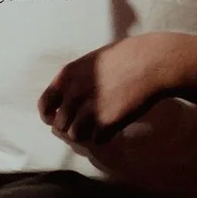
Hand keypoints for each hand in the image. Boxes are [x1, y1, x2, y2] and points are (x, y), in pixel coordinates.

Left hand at [40, 32, 185, 145]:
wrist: (152, 62)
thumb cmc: (125, 57)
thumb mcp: (91, 62)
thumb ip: (74, 81)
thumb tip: (65, 102)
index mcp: (66, 76)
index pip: (44, 105)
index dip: (50, 116)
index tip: (57, 119)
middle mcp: (74, 94)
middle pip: (59, 125)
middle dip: (69, 127)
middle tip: (83, 126)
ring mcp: (90, 109)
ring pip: (75, 135)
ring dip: (85, 134)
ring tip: (98, 127)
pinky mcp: (107, 122)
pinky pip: (97, 140)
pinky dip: (104, 137)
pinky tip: (113, 127)